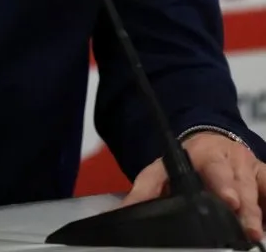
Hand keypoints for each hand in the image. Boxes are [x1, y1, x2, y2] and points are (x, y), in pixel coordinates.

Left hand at [122, 133, 265, 241]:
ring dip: (259, 211)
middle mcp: (232, 160)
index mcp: (206, 155)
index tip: (229, 199)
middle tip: (248, 226)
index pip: (216, 169)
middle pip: (241, 183)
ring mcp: (250, 169)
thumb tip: (123, 212)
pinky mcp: (263, 177)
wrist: (210, 143)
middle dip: (245, 205)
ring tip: (257, 232)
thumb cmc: (188, 163)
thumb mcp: (161, 171)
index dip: (224, 184)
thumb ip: (144, 191)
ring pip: (258, 189)